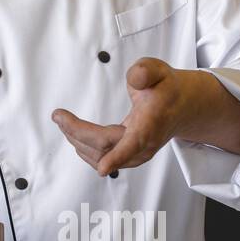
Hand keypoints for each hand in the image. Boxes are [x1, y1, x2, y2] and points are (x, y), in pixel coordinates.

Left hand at [51, 57, 196, 176]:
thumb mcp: (159, 71)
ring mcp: (135, 154)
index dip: (118, 157)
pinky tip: (73, 134)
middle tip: (58, 116)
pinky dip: (83, 146)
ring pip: (100, 156)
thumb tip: (135, 79)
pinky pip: (101, 158)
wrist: (181, 107)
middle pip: (105, 148)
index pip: (135, 143)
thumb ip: (146, 71)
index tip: (103, 169)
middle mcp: (144, 145)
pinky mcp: (127, 157)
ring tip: (63, 121)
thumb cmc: (166, 89)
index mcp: (151, 124)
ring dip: (77, 140)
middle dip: (77, 133)